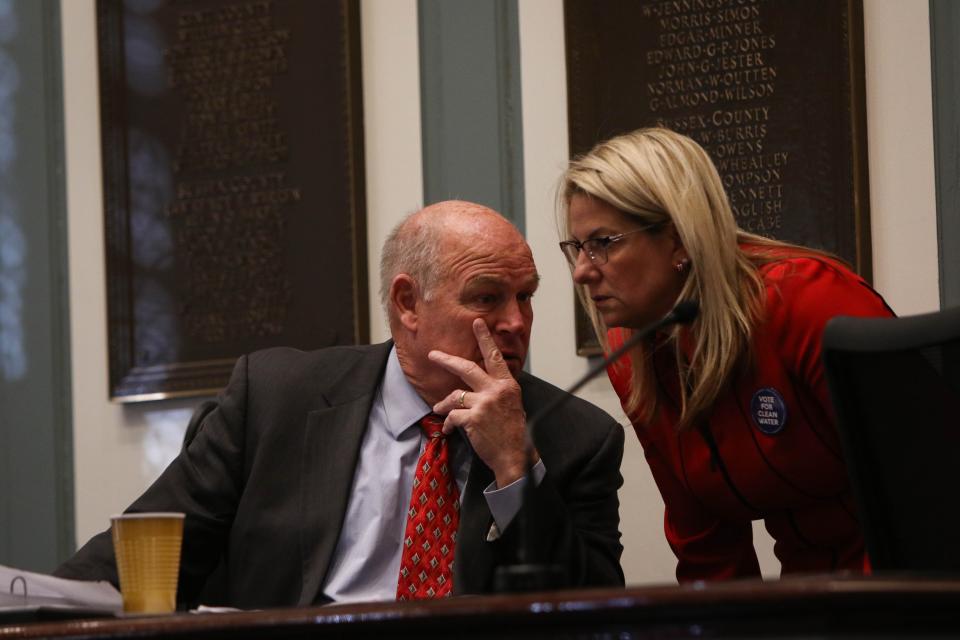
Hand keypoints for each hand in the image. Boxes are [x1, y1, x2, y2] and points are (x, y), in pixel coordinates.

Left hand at [429, 319, 537, 486]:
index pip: (494, 357)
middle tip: (433, 355)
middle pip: (467, 368)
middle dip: (447, 360)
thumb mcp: (511, 404)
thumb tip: (478, 382)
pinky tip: (448, 430)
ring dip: (444, 404)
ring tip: (439, 410)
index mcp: (507, 384)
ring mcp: (484, 404)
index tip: (477, 323)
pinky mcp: (473, 419)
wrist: (513, 455)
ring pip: (455, 395)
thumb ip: (496, 389)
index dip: (485, 339)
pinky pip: (452, 416)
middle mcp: (496, 390)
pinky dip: (448, 423)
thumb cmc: (512, 431)